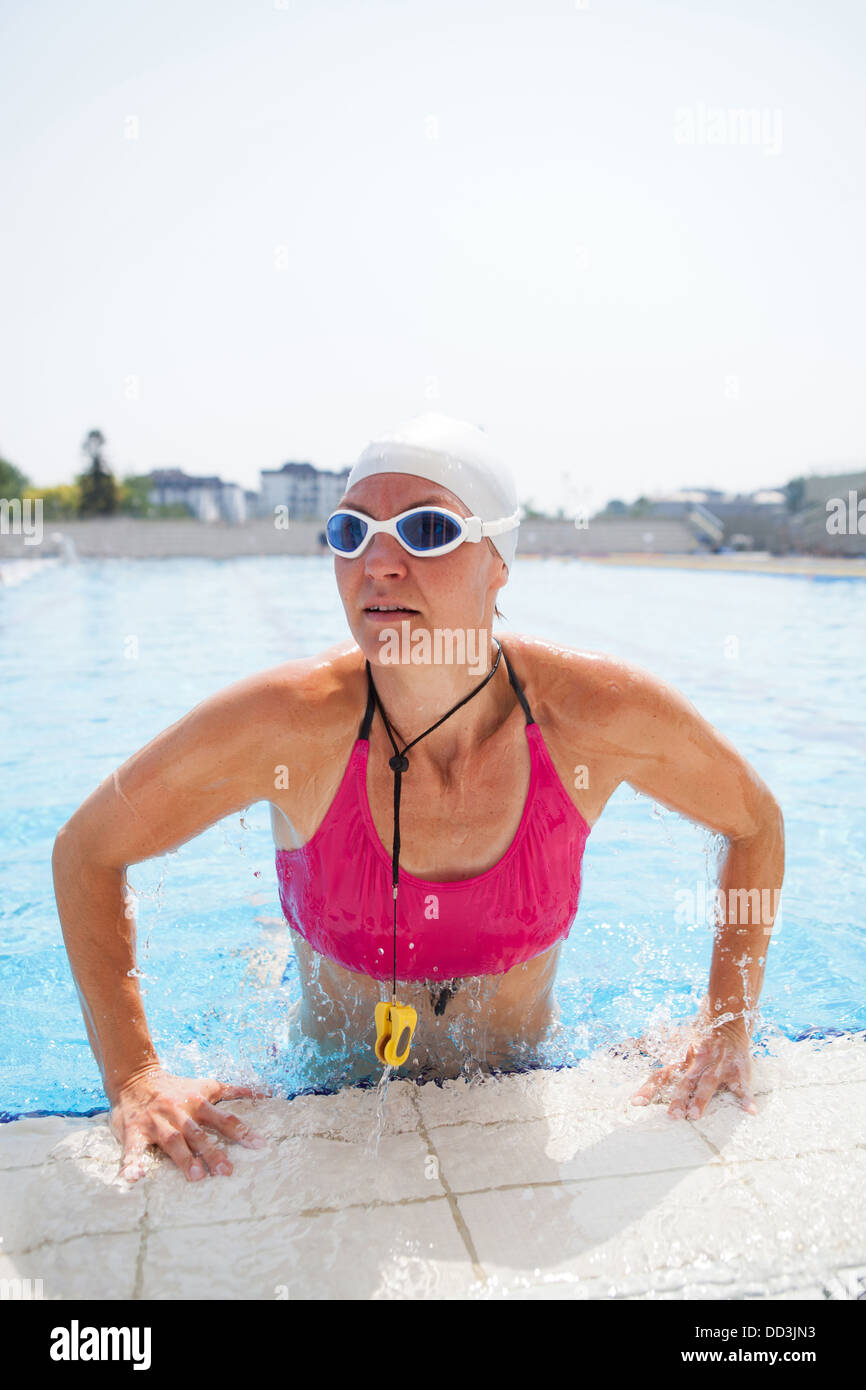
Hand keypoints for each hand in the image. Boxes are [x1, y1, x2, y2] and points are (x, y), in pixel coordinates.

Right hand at [109, 1066, 272, 1182]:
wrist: (135, 1078)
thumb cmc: (175, 1087)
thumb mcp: (205, 1086)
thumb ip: (232, 1091)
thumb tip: (263, 1093)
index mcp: (198, 1103)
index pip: (223, 1119)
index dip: (241, 1131)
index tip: (258, 1145)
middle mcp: (179, 1112)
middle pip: (198, 1134)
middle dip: (212, 1152)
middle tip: (226, 1171)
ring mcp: (156, 1122)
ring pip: (172, 1140)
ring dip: (183, 1158)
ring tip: (195, 1176)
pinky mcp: (134, 1131)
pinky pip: (133, 1148)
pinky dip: (132, 1163)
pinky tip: (134, 1177)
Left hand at [626, 1017, 757, 1119]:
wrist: (726, 1021)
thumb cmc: (697, 1038)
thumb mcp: (674, 1043)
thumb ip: (652, 1052)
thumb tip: (618, 1054)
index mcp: (681, 1059)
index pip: (661, 1074)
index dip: (649, 1088)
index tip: (636, 1102)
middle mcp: (697, 1062)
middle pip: (685, 1081)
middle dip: (678, 1098)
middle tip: (672, 1116)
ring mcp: (717, 1066)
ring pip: (708, 1083)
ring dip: (701, 1099)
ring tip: (695, 1115)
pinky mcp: (737, 1070)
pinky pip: (742, 1085)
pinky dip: (746, 1098)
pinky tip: (750, 1111)